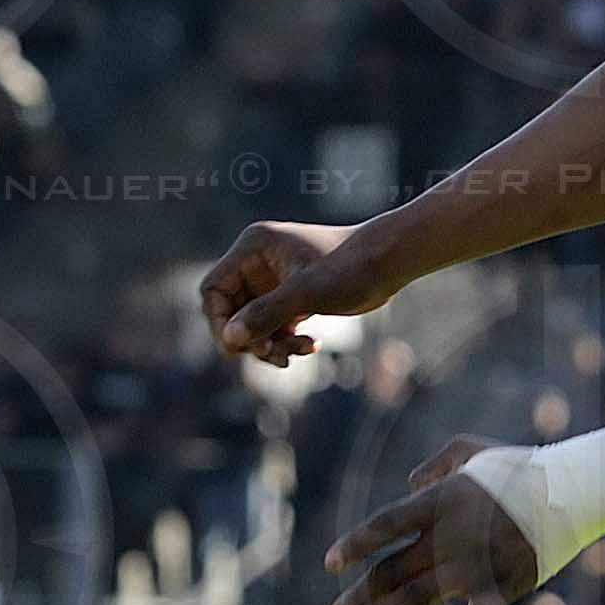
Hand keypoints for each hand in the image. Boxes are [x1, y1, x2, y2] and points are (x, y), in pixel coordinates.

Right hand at [200, 219, 399, 364]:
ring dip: (271, 344)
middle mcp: (258, 263)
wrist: (389, 262)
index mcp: (253, 248)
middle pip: (231, 312)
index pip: (214, 290)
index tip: (239, 347)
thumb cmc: (350, 267)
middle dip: (252, 338)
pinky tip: (311, 345)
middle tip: (276, 355)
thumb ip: (266, 315)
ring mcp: (274, 281)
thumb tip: (231, 339)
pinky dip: (286, 341)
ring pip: (253, 324)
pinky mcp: (291, 297)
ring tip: (298, 351)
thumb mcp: (306, 293)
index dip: (220, 322)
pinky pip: (274, 327)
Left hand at [322, 445, 539, 604]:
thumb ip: (437, 464)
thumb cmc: (521, 467)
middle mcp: (449, 536)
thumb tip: (410, 484)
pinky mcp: (502, 587)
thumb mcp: (472, 450)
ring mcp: (474, 565)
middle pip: (393, 570)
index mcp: (440, 501)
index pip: (386, 525)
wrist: (572, 488)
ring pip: (418, 597)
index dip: (356, 544)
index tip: (330, 564)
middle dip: (361, 595)